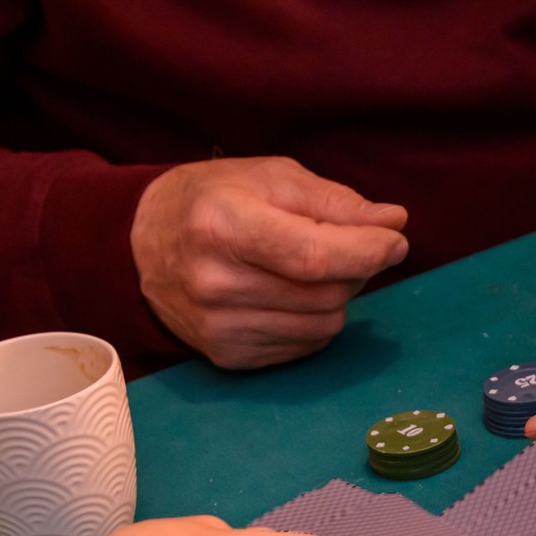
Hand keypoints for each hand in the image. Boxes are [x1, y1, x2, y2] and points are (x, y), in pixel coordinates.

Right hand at [131, 157, 409, 368]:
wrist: (139, 245)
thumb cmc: (215, 201)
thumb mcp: (271, 179)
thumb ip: (336, 202)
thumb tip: (394, 222)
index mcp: (222, 225)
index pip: (314, 256)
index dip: (367, 252)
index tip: (395, 242)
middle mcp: (213, 282)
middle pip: (327, 293)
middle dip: (354, 269)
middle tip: (343, 245)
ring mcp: (217, 326)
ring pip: (324, 324)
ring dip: (336, 296)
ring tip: (308, 269)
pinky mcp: (226, 356)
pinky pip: (306, 345)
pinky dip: (314, 320)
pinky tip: (288, 295)